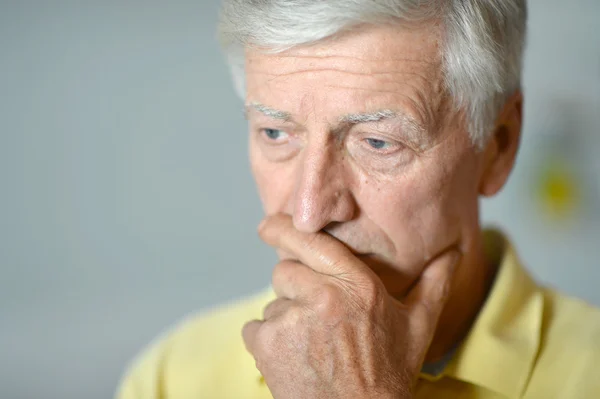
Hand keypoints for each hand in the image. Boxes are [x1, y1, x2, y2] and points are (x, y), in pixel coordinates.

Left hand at [243, 214, 460, 398]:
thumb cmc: (387, 374)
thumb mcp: (418, 327)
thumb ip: (434, 284)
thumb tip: (452, 253)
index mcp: (359, 285)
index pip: (314, 242)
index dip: (284, 229)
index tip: (267, 224)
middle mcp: (323, 296)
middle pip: (285, 270)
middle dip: (295, 287)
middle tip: (317, 317)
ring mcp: (292, 319)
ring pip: (273, 301)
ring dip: (286, 317)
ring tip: (312, 344)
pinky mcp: (268, 343)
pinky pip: (256, 327)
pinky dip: (268, 341)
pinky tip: (295, 358)